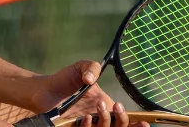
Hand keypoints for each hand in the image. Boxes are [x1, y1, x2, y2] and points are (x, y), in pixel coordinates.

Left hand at [27, 61, 147, 126]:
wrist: (43, 89)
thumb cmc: (64, 79)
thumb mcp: (81, 67)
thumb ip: (92, 67)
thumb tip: (92, 80)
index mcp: (106, 107)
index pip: (125, 120)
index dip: (137, 124)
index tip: (145, 122)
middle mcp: (99, 119)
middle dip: (122, 120)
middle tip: (116, 105)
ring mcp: (88, 125)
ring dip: (106, 121)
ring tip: (99, 106)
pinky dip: (90, 126)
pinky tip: (86, 117)